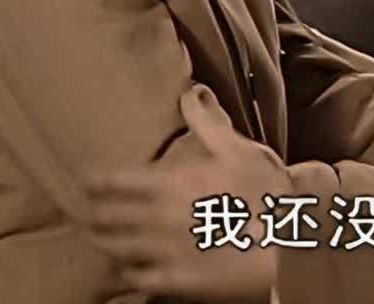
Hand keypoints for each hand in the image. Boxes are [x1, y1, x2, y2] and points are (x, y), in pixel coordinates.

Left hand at [87, 83, 290, 301]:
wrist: (289, 240)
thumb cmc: (264, 190)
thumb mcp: (237, 149)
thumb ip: (205, 122)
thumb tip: (189, 92)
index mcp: (170, 183)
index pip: (114, 183)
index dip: (94, 183)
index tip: (84, 183)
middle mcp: (159, 218)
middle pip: (106, 219)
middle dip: (92, 216)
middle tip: (84, 214)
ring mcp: (165, 252)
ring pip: (116, 250)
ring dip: (105, 244)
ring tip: (100, 241)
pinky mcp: (176, 281)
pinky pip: (137, 280)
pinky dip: (129, 273)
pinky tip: (129, 270)